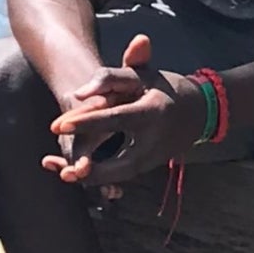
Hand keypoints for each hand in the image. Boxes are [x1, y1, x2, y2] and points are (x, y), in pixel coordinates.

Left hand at [47, 39, 204, 187]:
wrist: (198, 112)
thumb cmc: (163, 88)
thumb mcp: (141, 75)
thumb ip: (110, 77)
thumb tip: (78, 93)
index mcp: (152, 113)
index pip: (116, 119)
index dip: (87, 123)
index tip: (58, 125)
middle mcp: (154, 142)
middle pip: (119, 163)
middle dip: (87, 166)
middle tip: (54, 161)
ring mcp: (152, 159)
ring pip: (117, 176)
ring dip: (88, 177)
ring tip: (59, 169)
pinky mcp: (146, 167)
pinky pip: (119, 176)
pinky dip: (96, 177)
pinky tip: (70, 173)